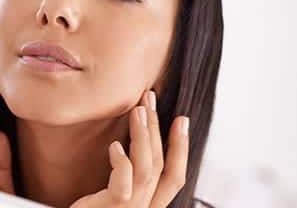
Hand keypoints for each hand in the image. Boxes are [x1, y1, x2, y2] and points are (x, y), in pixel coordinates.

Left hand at [70, 91, 189, 207]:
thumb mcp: (114, 192)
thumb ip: (127, 173)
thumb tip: (131, 141)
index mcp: (148, 204)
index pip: (175, 176)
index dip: (181, 147)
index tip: (181, 118)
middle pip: (161, 167)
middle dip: (159, 129)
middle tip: (152, 99)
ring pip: (147, 171)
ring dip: (144, 137)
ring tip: (138, 110)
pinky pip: (123, 186)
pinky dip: (122, 163)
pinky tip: (114, 146)